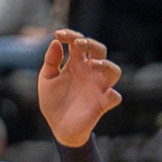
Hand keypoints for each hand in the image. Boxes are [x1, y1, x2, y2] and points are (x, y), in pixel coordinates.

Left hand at [37, 30, 121, 147]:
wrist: (57, 127)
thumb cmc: (53, 101)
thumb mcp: (47, 79)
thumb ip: (51, 61)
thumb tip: (55, 42)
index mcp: (76, 63)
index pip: (79, 43)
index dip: (71, 35)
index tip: (58, 34)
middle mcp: (90, 72)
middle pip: (100, 50)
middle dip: (91, 43)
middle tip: (78, 43)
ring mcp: (98, 87)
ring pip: (113, 70)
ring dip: (105, 64)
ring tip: (92, 64)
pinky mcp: (102, 104)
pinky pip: (114, 97)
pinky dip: (112, 95)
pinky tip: (106, 93)